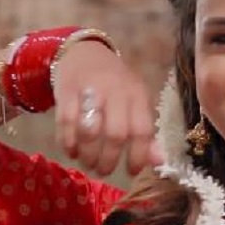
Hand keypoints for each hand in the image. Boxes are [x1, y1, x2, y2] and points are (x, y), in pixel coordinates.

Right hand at [52, 41, 161, 175]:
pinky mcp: (65, 92)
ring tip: (88, 163)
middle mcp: (116, 91)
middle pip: (115, 134)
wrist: (83, 52)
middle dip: (109, 159)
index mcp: (137, 94)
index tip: (131, 171)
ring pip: (89, 131)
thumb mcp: (135, 101)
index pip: (142, 130)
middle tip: (104, 171)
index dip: (138, 155)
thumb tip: (159, 162)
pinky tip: (72, 152)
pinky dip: (68, 143)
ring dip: (88, 155)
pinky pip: (65, 124)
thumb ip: (145, 131)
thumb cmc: (115, 84)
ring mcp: (89, 90)